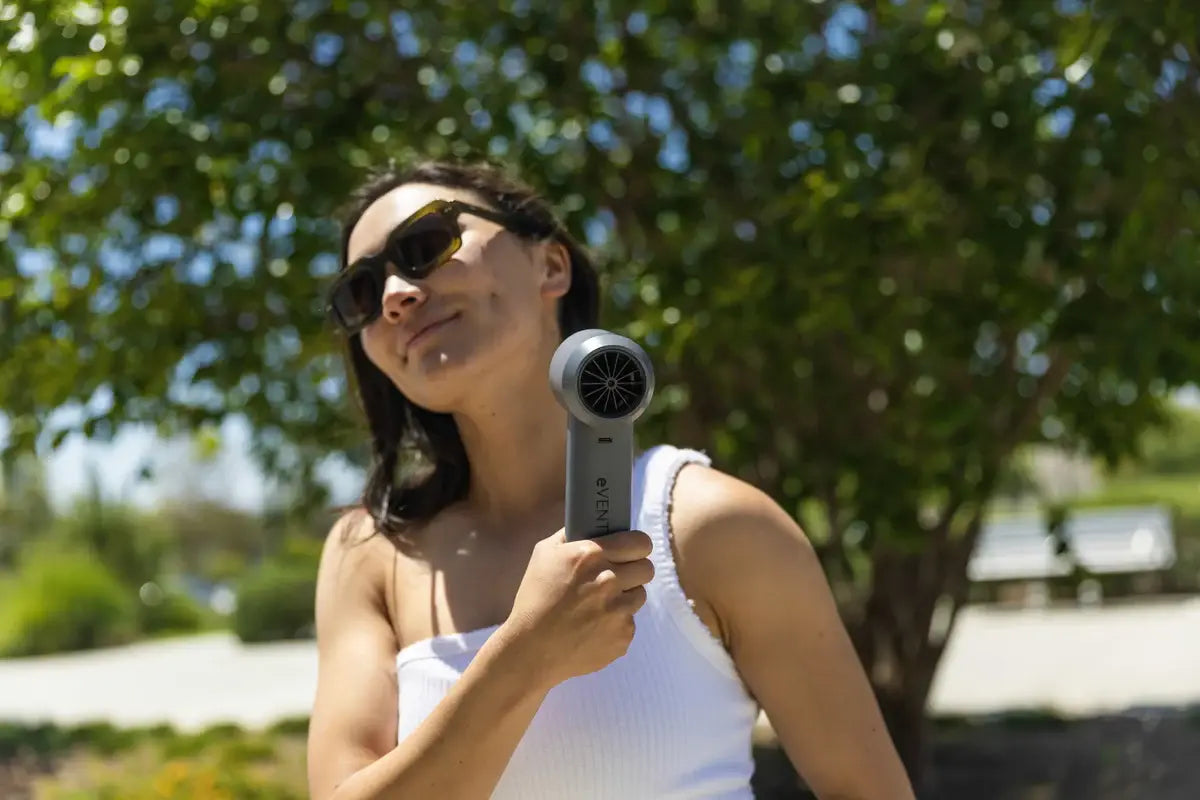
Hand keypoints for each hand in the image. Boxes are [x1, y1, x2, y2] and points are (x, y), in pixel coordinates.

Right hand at [499, 528, 653, 688]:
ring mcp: (619, 611)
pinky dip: (615, 624)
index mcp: (592, 556)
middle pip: (647, 568)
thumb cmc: (533, 599)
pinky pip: (628, 623)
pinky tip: (592, 627)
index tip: (633, 550)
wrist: (531, 651)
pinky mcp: (623, 636)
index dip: (638, 546)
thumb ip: (569, 534)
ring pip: (639, 596)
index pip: (640, 542)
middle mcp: (610, 581)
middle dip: (635, 570)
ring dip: (625, 597)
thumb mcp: (543, 555)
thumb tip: (588, 523)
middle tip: (620, 575)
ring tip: (600, 604)